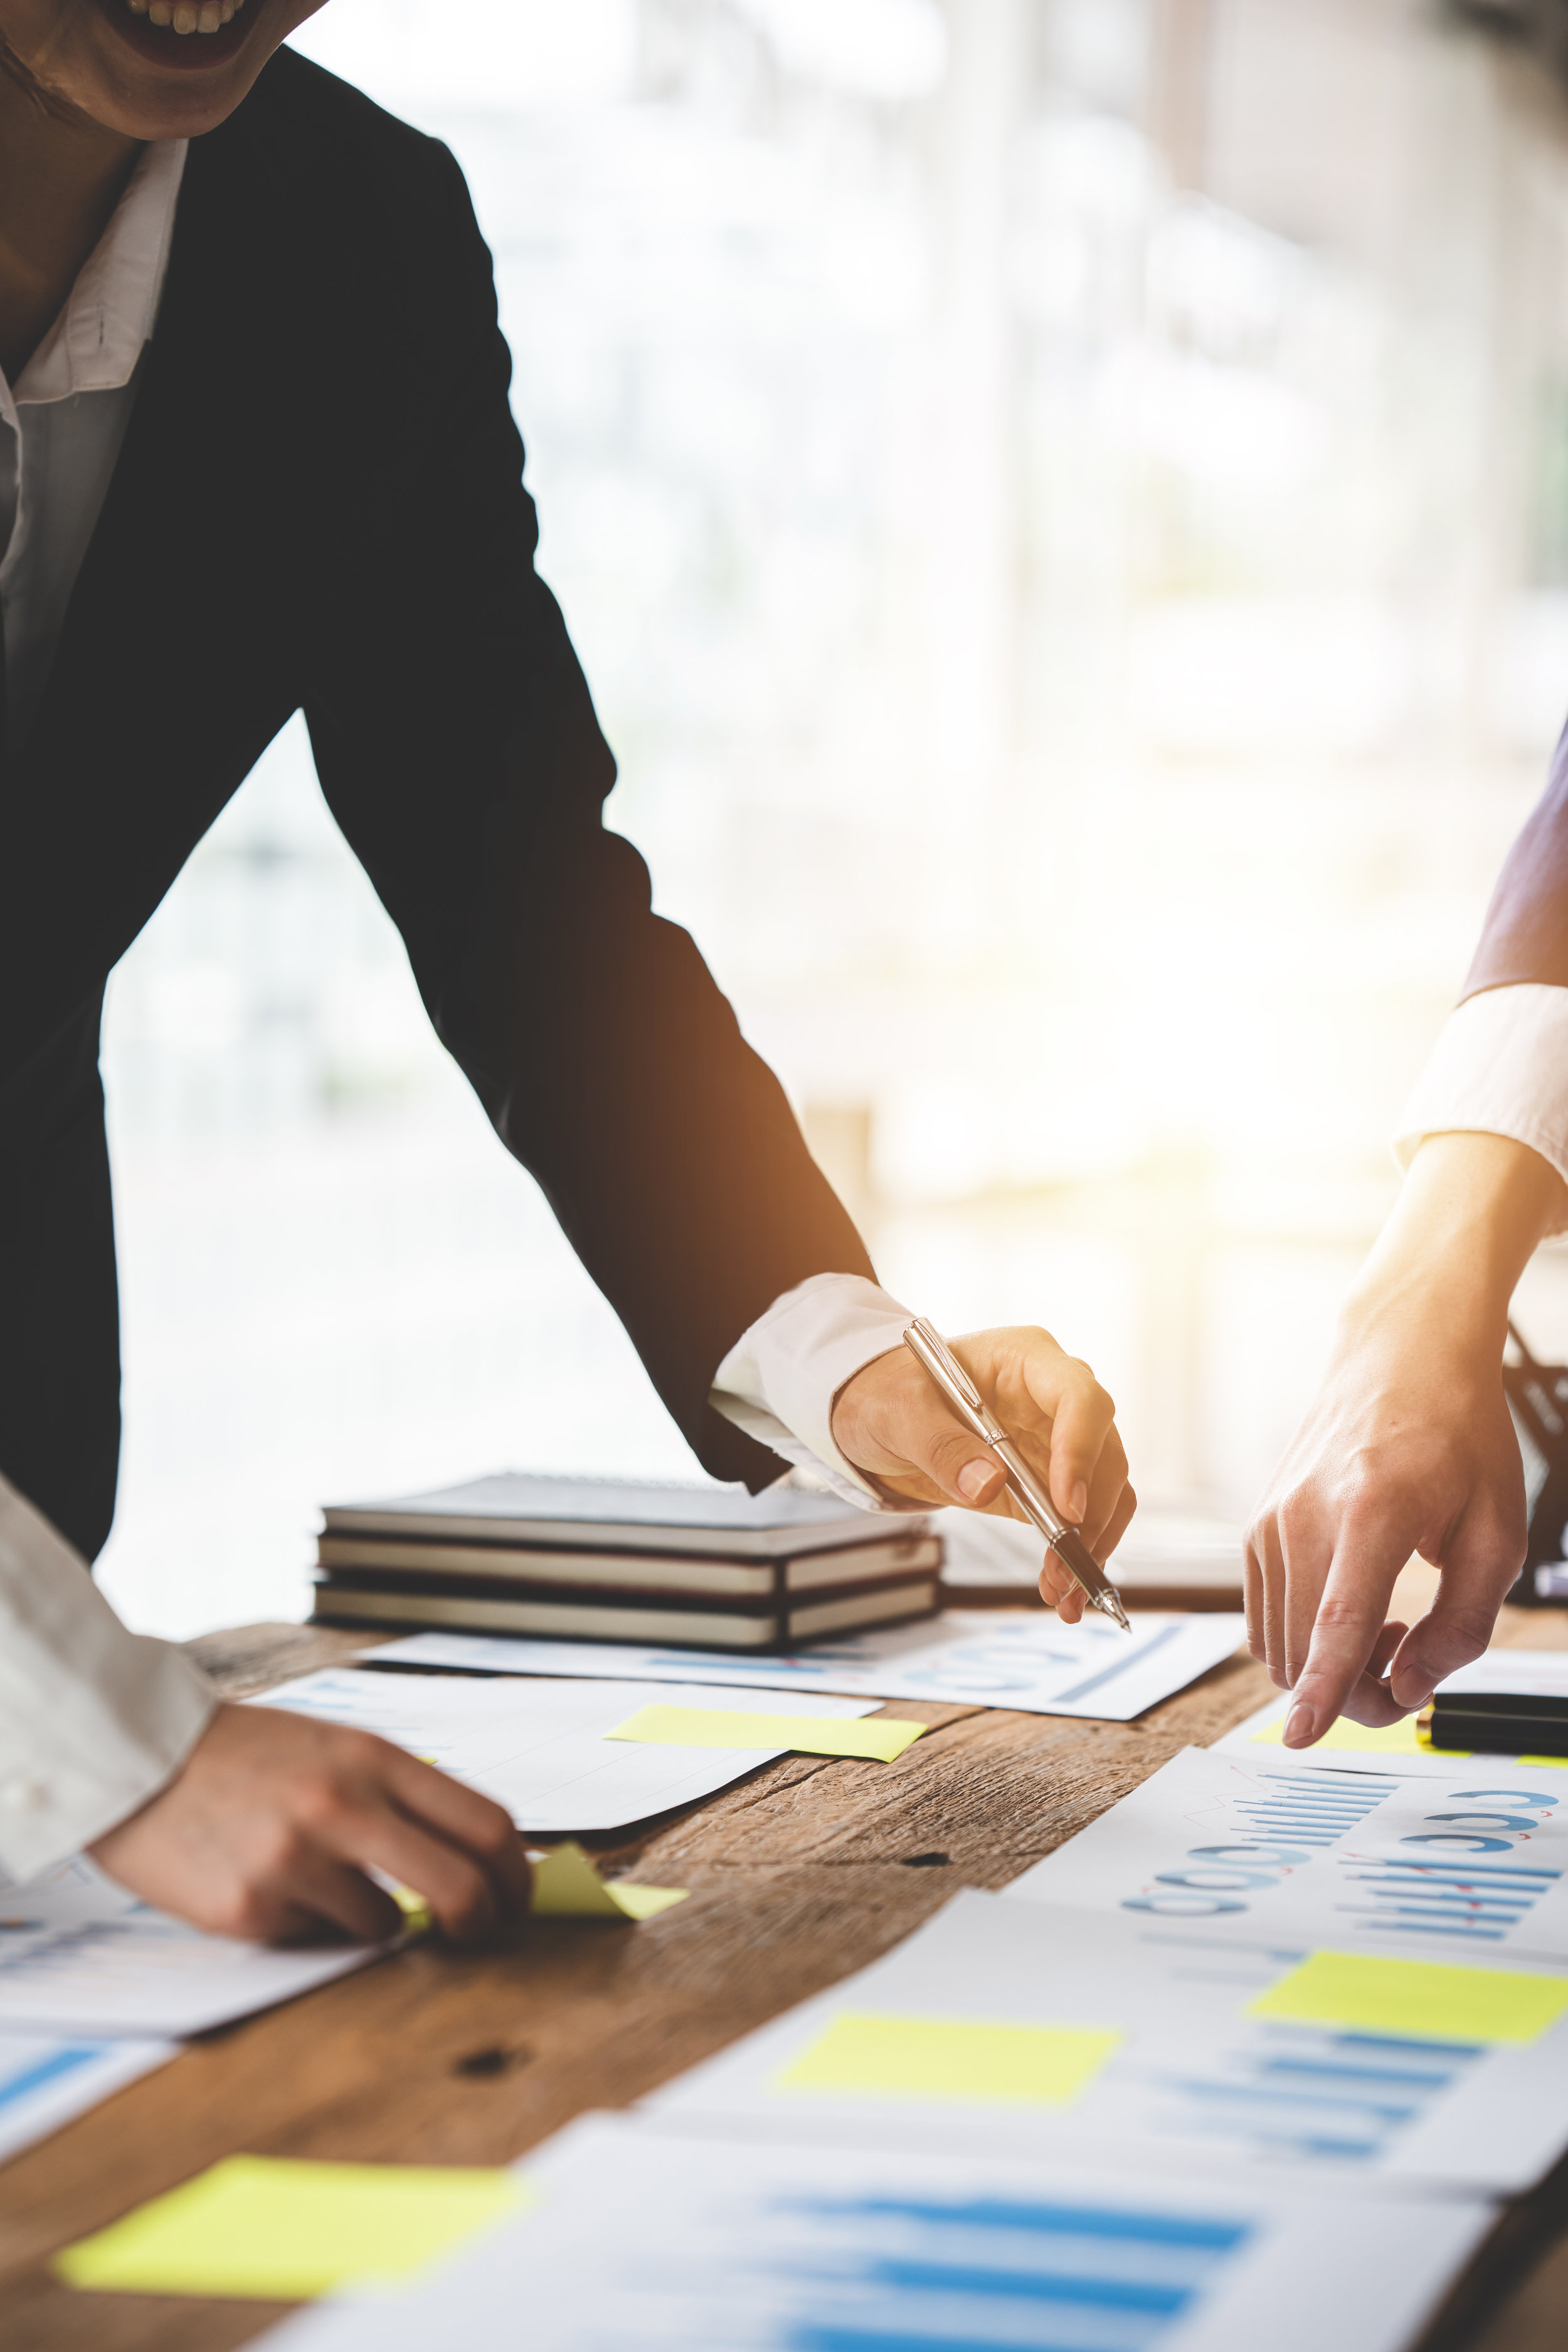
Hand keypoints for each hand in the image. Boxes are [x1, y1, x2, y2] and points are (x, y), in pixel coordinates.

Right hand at [89, 1701, 529, 1944]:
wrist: (140, 1757)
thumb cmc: (251, 1756)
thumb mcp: (339, 1750)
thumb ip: (403, 1798)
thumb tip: (476, 1860)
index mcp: (375, 1759)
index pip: (485, 1825)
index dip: (515, 1876)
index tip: (514, 1899)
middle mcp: (344, 1806)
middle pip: (461, 1887)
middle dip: (480, 1921)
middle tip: (472, 1931)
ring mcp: (297, 1860)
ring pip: (383, 1926)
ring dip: (368, 1917)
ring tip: (317, 1877)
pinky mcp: (250, 1910)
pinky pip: (314, 1939)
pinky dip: (306, 1923)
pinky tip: (267, 1882)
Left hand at [830, 1325, 1134, 1620]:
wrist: (880, 1413)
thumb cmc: (890, 1392)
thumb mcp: (898, 1411)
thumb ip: (941, 1445)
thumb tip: (988, 1484)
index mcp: (1026, 1358)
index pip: (1078, 1396)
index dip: (1080, 1450)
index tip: (1067, 1505)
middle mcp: (1053, 1397)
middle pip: (1104, 1450)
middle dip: (1090, 1513)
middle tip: (1064, 1563)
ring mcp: (1057, 1438)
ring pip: (1104, 1489)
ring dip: (1092, 1542)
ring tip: (1063, 1589)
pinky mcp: (1049, 1479)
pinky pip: (1083, 1515)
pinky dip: (1078, 1550)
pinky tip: (1061, 1585)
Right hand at [1246, 1132, 1560, 1745]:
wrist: (1399, 1355)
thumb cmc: (1458, 1434)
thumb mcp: (1496, 1532)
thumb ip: (1461, 1624)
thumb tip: (1411, 1689)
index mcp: (1373, 1511)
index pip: (1338, 1621)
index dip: (1322, 1689)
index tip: (1300, 1740)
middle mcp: (1306, 1516)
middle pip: (1307, 1651)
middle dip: (1359, 1692)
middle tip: (1417, 1661)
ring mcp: (1271, 1520)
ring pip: (1279, 1644)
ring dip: (1333, 1665)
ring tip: (1396, 1626)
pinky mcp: (1258, 1526)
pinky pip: (1265, 1617)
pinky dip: (1306, 1639)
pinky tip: (1356, 1606)